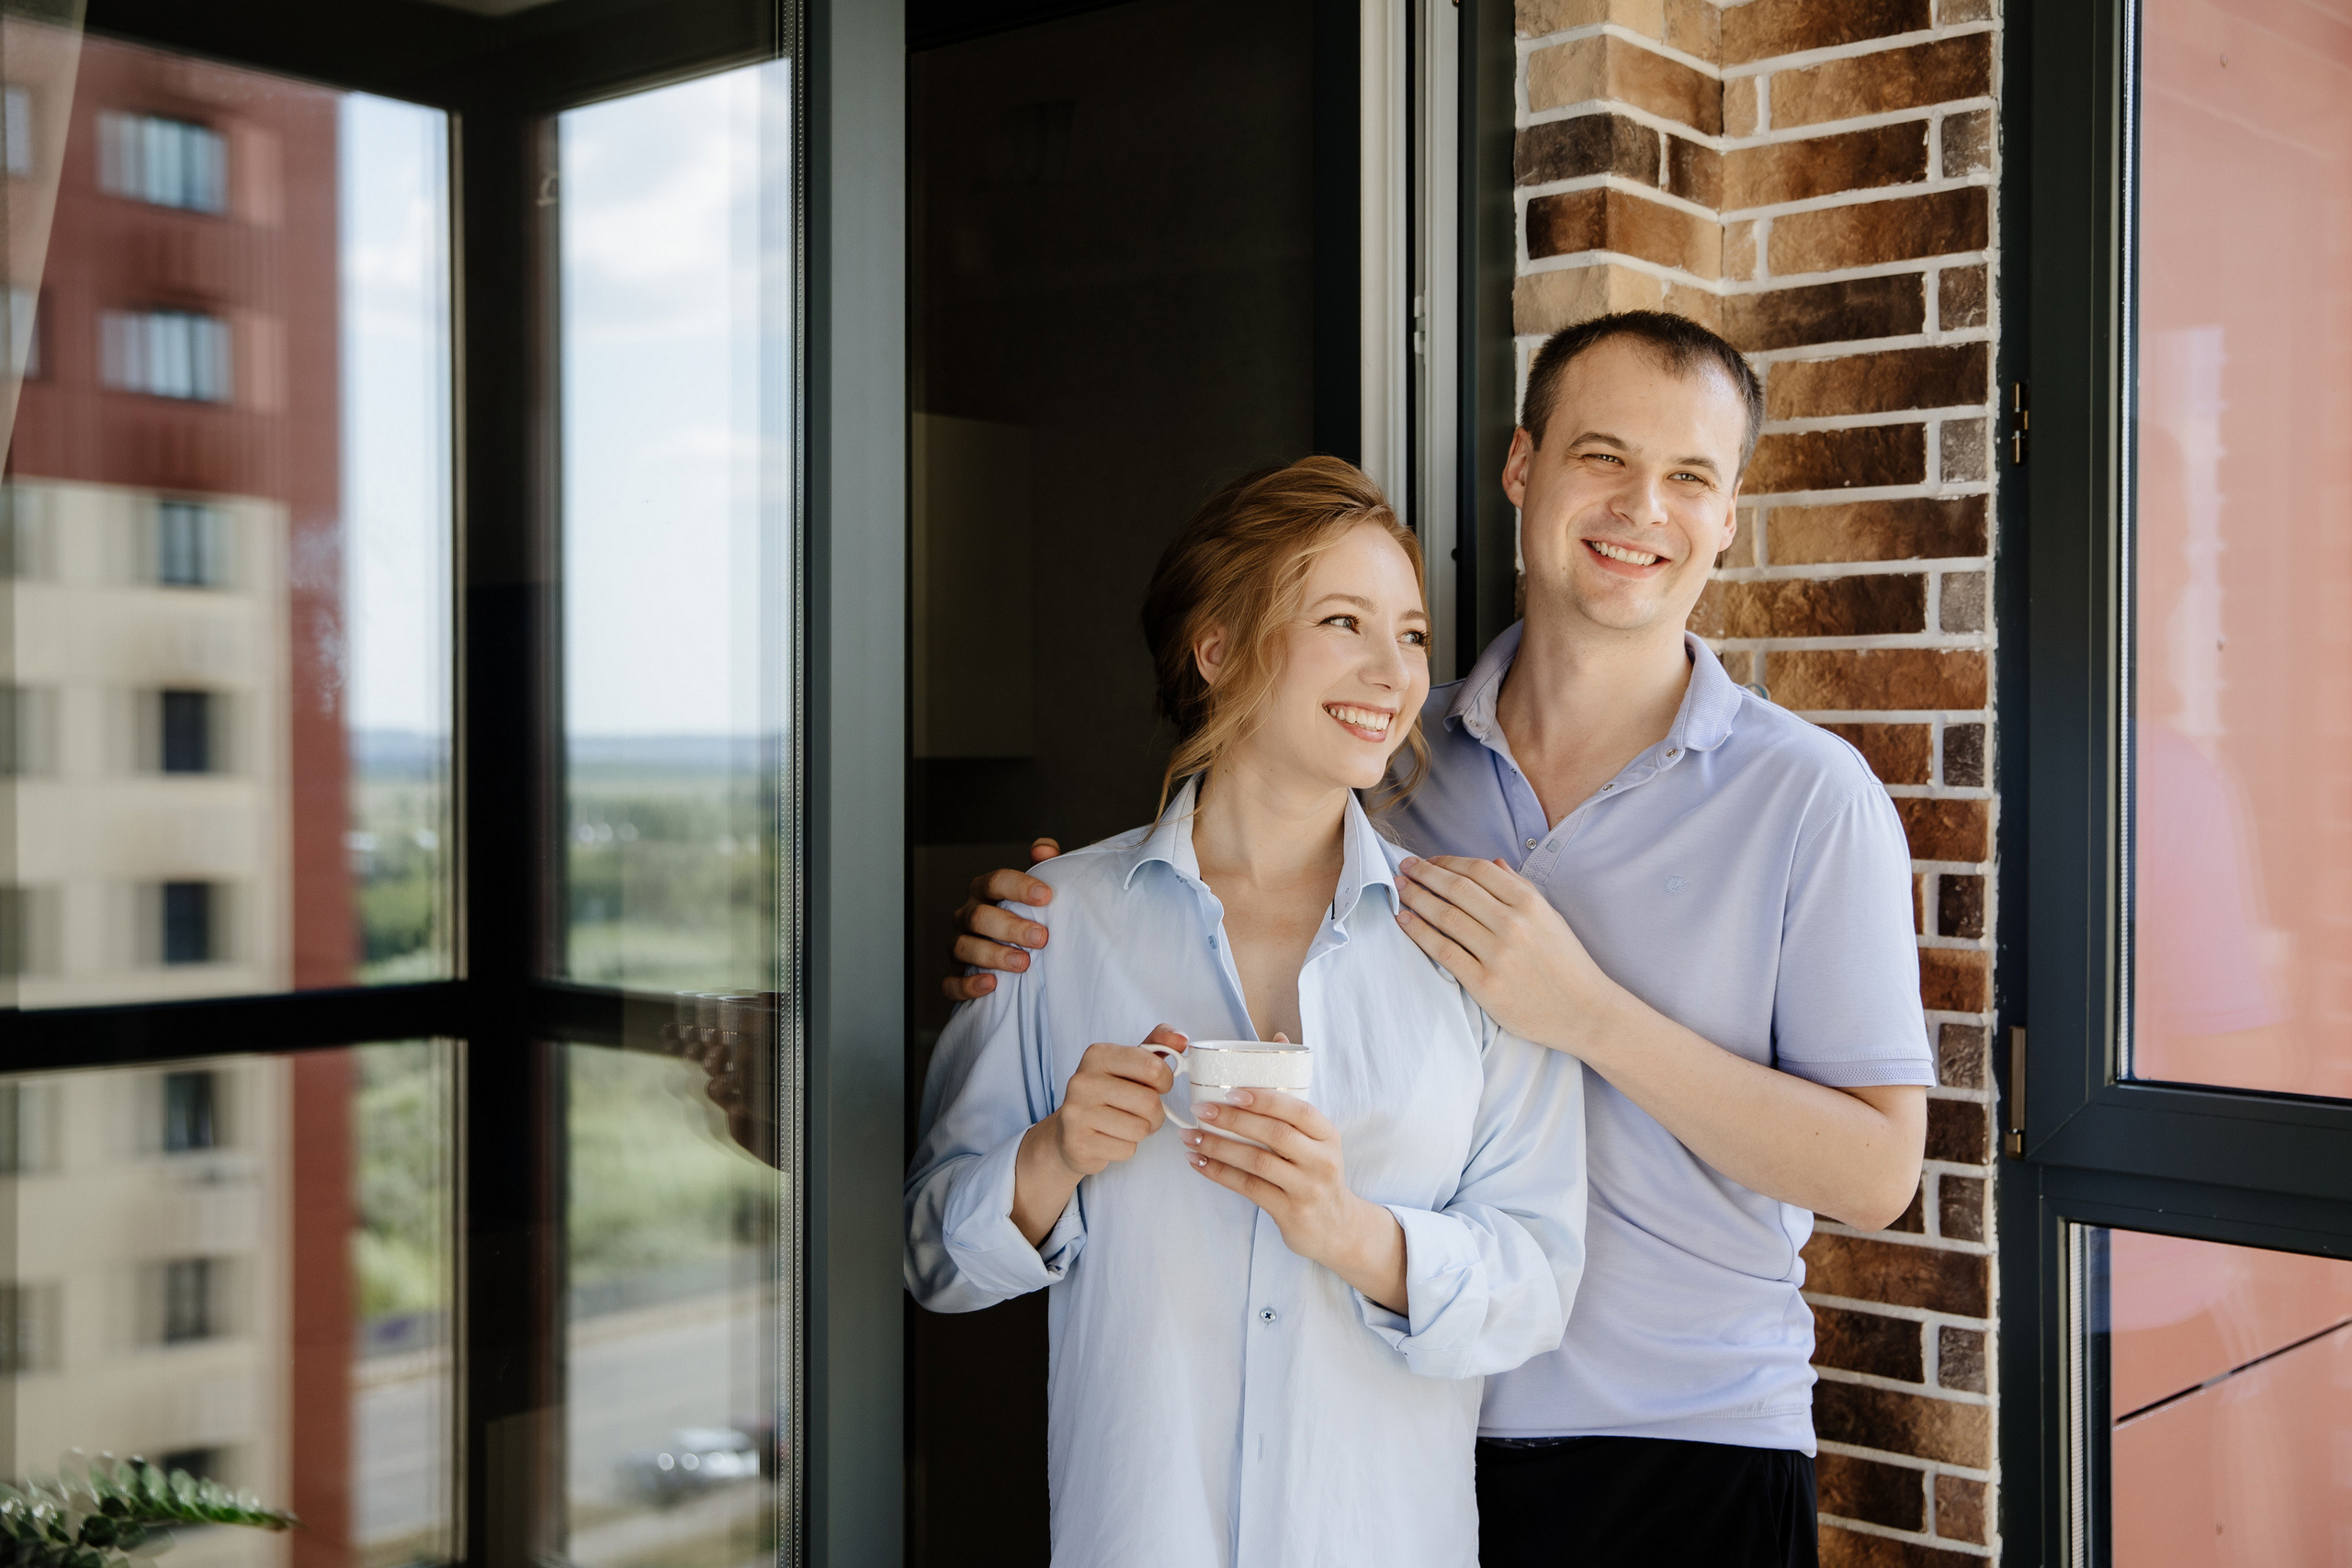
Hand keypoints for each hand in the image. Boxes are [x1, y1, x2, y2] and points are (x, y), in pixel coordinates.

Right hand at [945, 838, 1061, 1002]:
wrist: (1018, 956)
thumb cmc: (1027, 918)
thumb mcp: (1038, 892)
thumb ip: (1044, 866)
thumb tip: (1044, 848)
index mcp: (985, 892)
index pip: (995, 881)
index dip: (1019, 886)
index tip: (1045, 895)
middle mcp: (968, 916)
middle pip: (979, 916)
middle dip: (1010, 927)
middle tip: (1040, 937)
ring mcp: (959, 945)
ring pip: (963, 947)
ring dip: (993, 955)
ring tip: (1022, 963)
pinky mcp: (955, 975)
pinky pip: (950, 982)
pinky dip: (967, 985)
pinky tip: (990, 985)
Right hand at [1011, 1025, 1185, 1244]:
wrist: (1068, 1131)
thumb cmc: (1109, 1093)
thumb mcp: (1131, 1063)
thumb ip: (1159, 1045)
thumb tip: (1181, 1039)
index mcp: (1097, 1054)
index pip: (1153, 1068)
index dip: (1165, 1081)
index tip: (1157, 1085)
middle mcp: (1082, 1081)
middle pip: (1149, 1102)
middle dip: (1156, 1112)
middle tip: (1144, 1112)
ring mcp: (1077, 1113)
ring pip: (1140, 1129)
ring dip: (1142, 1131)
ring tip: (1127, 1125)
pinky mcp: (1078, 1143)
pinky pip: (1126, 1150)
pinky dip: (1126, 1148)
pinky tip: (1111, 1138)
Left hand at [1185, 1088, 1405, 1311]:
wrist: (1337, 1228)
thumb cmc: (1316, 1178)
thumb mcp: (1317, 1147)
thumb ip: (1290, 1126)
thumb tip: (1235, 1100)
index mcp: (1327, 1136)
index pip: (1297, 1110)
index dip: (1263, 1099)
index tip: (1231, 1092)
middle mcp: (1321, 1161)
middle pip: (1274, 1133)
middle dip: (1232, 1119)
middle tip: (1201, 1110)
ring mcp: (1306, 1188)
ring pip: (1256, 1161)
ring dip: (1218, 1146)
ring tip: (1190, 1137)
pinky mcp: (1290, 1211)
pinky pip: (1248, 1187)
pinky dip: (1219, 1172)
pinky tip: (1199, 1162)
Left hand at [1394, 855, 1611, 1056]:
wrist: (1586, 1012)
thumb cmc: (1568, 965)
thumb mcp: (1551, 918)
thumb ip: (1521, 888)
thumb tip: (1493, 862)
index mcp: (1529, 903)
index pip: (1478, 871)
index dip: (1448, 861)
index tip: (1429, 861)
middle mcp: (1512, 924)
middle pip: (1456, 889)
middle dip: (1424, 874)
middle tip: (1404, 866)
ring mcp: (1498, 954)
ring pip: (1445, 916)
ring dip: (1416, 898)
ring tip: (1399, 889)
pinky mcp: (1485, 984)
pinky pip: (1444, 951)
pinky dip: (1419, 932)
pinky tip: (1405, 921)